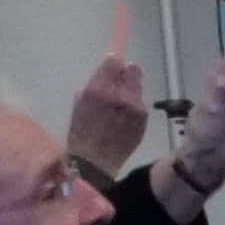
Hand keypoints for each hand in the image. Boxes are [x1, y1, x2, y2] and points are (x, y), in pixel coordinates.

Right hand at [64, 42, 148, 176]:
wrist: (95, 163)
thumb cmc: (81, 134)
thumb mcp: (80, 104)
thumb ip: (94, 85)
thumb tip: (106, 71)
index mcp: (98, 89)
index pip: (114, 61)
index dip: (114, 64)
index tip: (114, 68)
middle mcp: (119, 95)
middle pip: (132, 70)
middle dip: (126, 75)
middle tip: (119, 85)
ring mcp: (135, 107)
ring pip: (137, 87)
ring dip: (130, 91)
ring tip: (120, 107)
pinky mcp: (144, 118)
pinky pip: (140, 104)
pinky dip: (134, 107)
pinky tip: (125, 119)